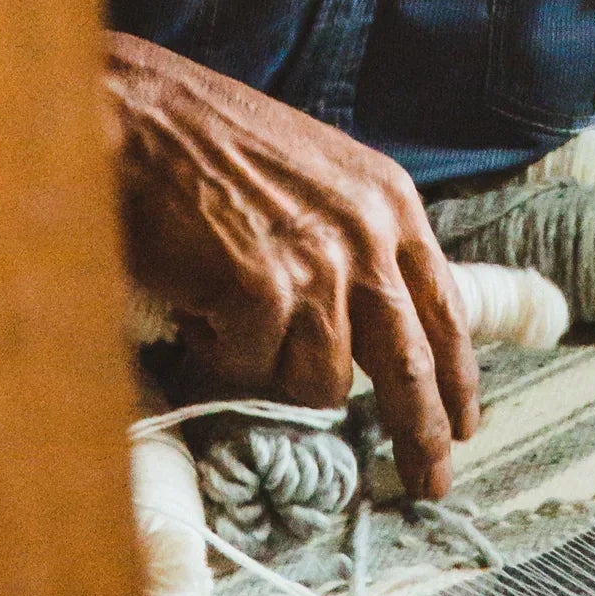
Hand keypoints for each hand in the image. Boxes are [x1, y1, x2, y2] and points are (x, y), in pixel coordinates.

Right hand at [106, 32, 476, 496]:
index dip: (456, 378)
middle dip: (422, 434)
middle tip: (429, 482)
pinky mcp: (261, 293)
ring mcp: (317, 267)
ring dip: (271, 371)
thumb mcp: (314, 178)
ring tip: (227, 318)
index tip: (462, 426)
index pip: (445, 310)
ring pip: (320, 381)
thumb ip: (354, 243)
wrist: (132, 113)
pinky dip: (216, 354)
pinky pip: (248, 370)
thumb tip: (372, 331)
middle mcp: (367, 237)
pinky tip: (194, 306)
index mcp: (390, 204)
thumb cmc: (205, 143)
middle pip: (411, 365)